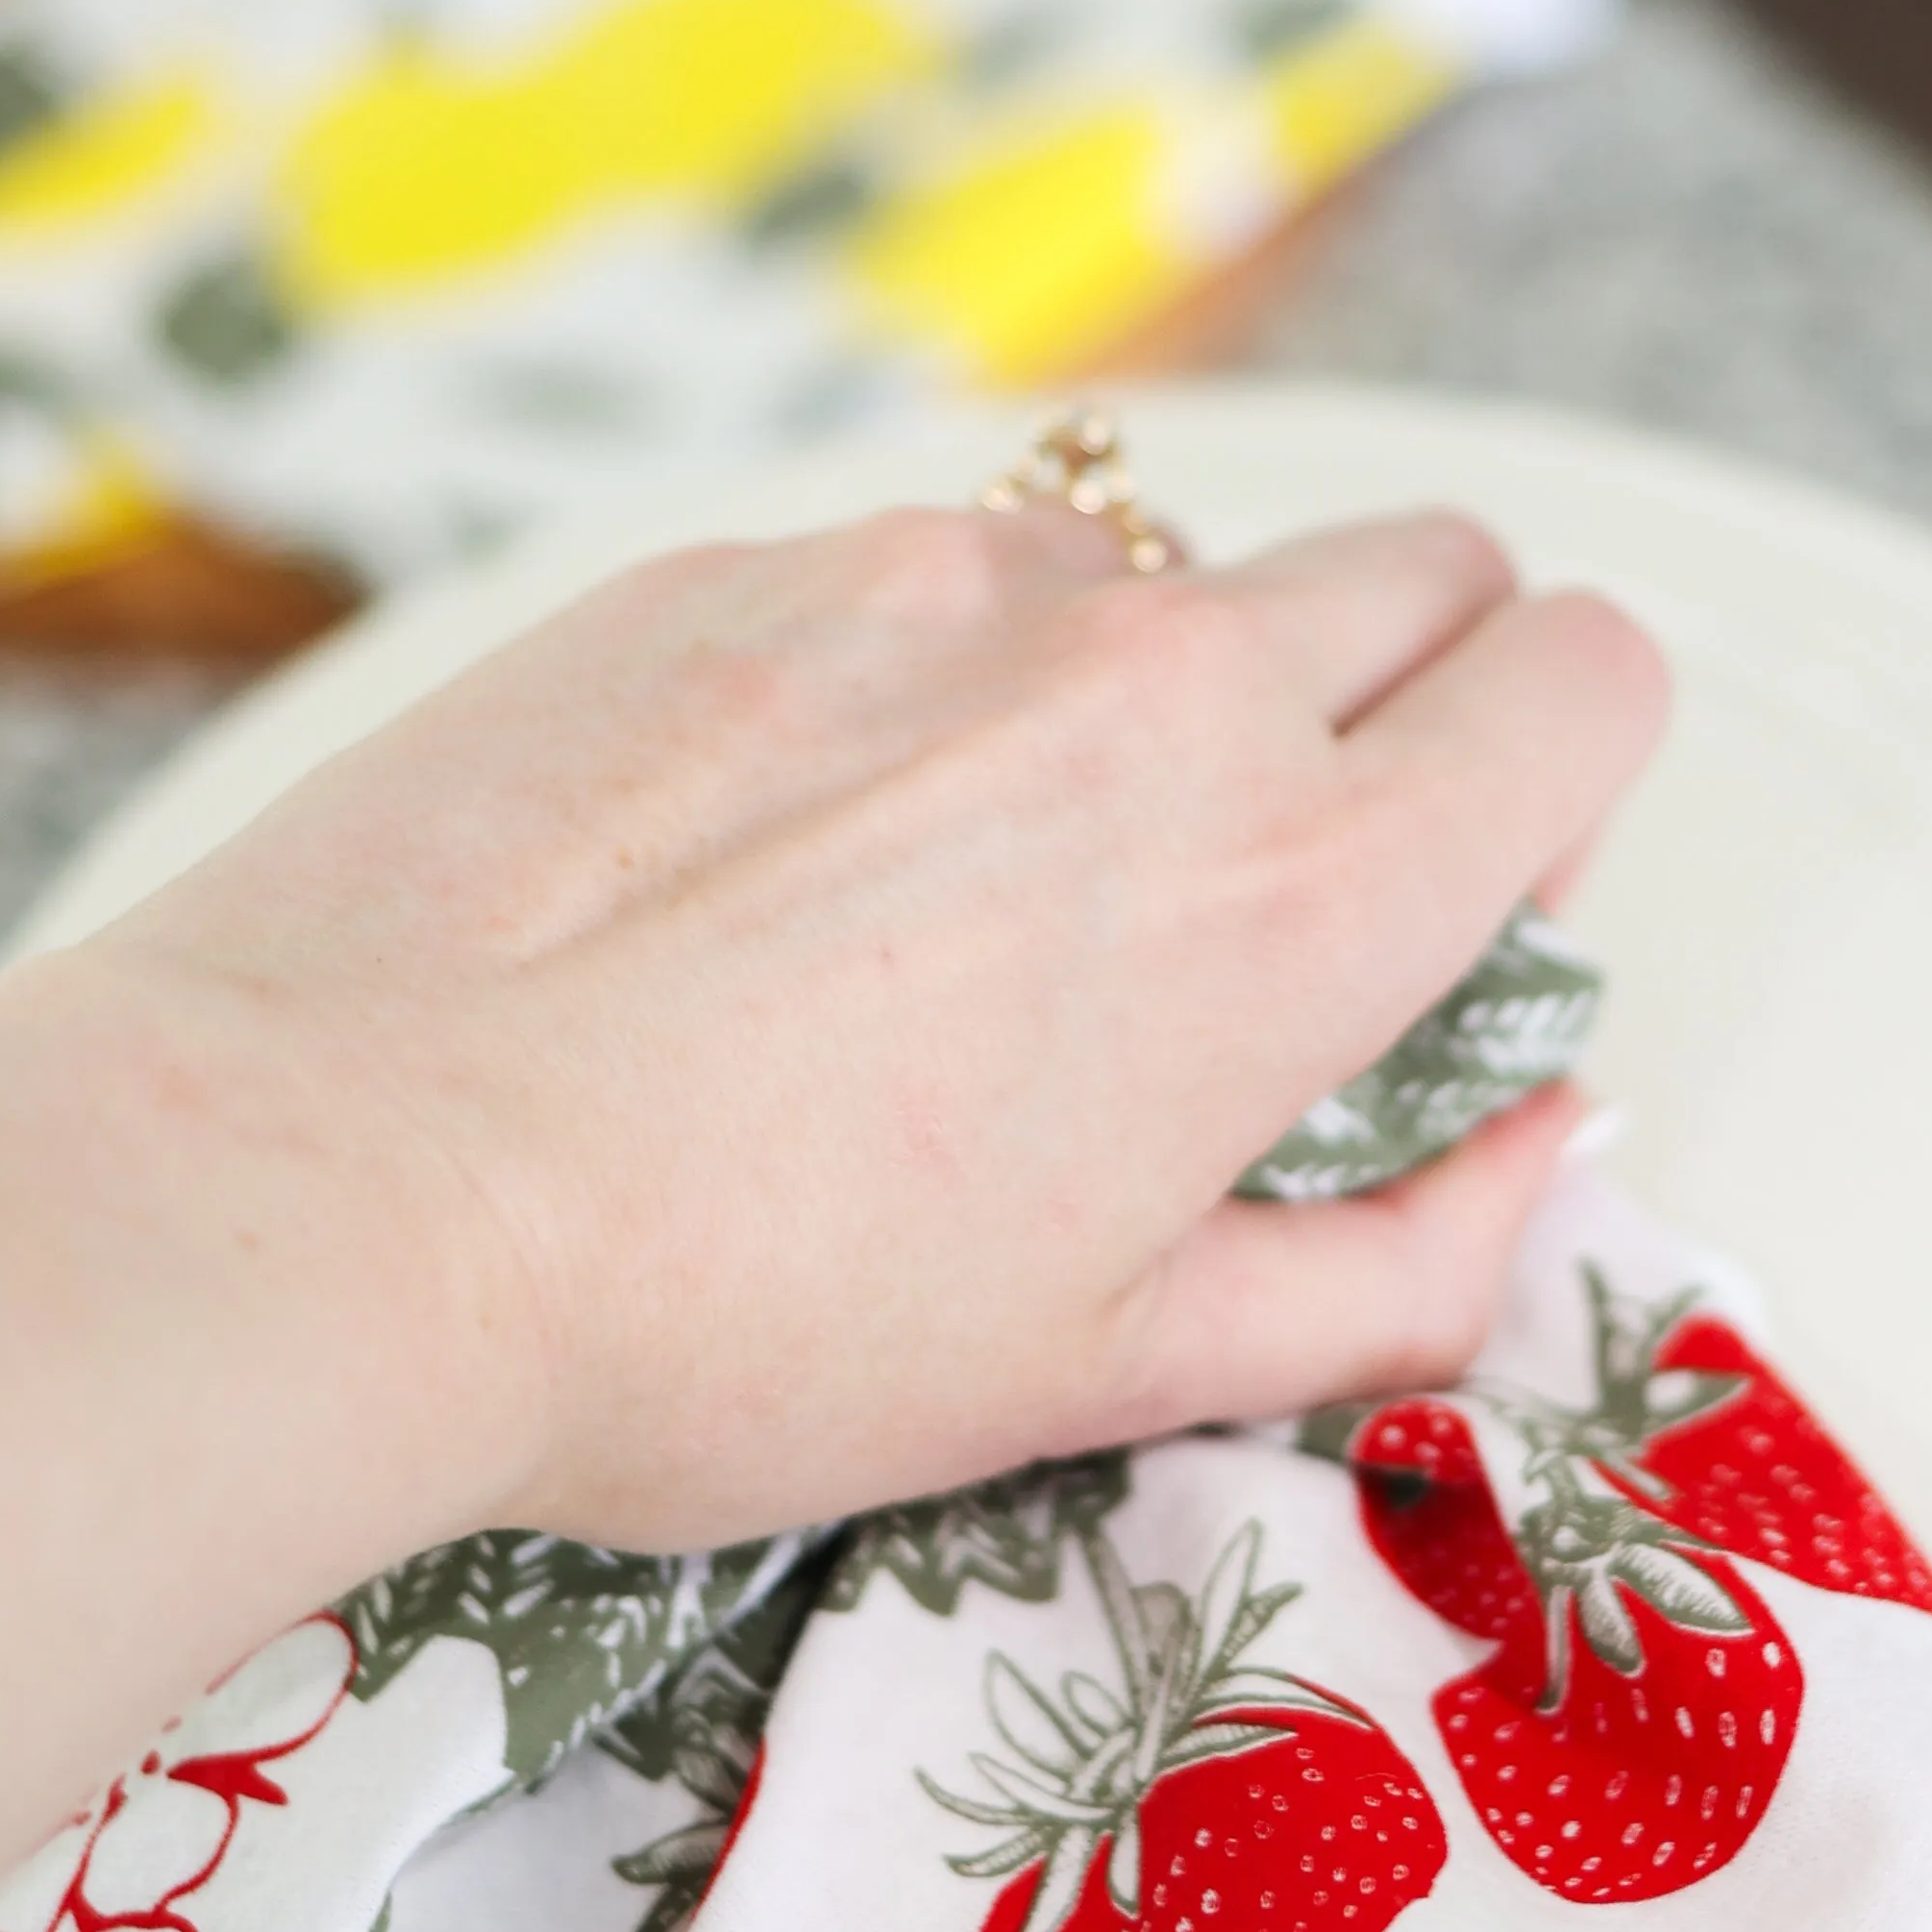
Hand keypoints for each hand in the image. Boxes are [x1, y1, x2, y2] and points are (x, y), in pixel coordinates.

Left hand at [76, 497, 1666, 1550]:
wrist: (339, 1180)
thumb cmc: (724, 1321)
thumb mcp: (1115, 1372)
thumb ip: (1399, 1264)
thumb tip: (1534, 1159)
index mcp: (1298, 893)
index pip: (1592, 679)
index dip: (1562, 787)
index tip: (1453, 903)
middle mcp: (1160, 683)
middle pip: (1433, 568)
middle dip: (1414, 696)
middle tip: (1260, 891)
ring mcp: (945, 588)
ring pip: (1161, 572)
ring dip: (1140, 695)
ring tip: (954, 911)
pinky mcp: (752, 559)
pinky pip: (928, 580)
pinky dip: (918, 688)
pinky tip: (765, 871)